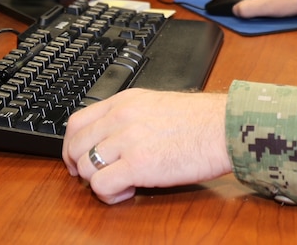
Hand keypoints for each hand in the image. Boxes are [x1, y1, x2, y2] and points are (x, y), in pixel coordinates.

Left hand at [63, 89, 229, 204]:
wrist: (224, 127)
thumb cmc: (201, 119)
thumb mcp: (157, 104)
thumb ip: (131, 116)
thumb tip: (114, 135)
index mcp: (125, 101)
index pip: (77, 122)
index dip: (71, 145)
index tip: (78, 157)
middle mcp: (121, 118)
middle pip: (76, 146)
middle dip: (79, 167)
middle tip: (95, 177)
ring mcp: (127, 140)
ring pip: (85, 167)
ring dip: (97, 181)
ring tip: (120, 184)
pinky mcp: (138, 165)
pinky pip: (101, 185)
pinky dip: (109, 195)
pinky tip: (128, 191)